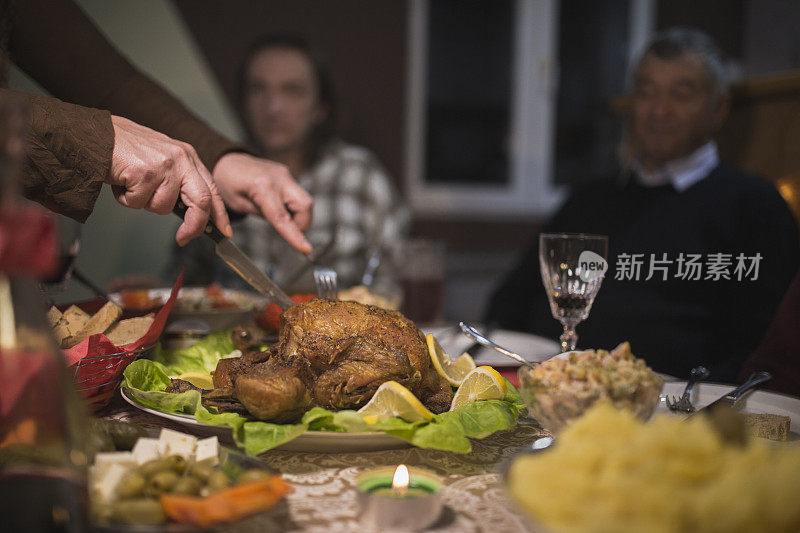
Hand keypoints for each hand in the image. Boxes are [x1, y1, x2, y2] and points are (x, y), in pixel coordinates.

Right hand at [107, 116, 232, 245]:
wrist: (95, 134)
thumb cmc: (126, 149)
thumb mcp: (162, 160)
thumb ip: (178, 181)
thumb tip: (190, 213)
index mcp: (188, 157)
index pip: (211, 189)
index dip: (219, 214)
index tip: (223, 232)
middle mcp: (181, 159)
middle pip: (201, 202)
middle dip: (194, 226)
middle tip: (183, 238)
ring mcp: (163, 165)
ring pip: (161, 207)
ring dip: (143, 203)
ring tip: (132, 184)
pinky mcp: (144, 173)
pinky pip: (137, 203)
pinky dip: (125, 199)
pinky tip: (121, 181)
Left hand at [212, 152, 312, 253]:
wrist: (227, 161)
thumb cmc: (228, 183)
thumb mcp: (239, 205)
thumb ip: (264, 215)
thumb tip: (284, 227)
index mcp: (262, 187)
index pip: (283, 217)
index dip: (295, 236)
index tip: (306, 249)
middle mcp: (279, 179)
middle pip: (305, 206)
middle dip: (302, 223)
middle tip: (287, 230)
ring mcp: (285, 175)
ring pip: (306, 201)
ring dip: (299, 215)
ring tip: (279, 217)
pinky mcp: (287, 175)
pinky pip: (299, 195)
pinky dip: (294, 206)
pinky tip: (279, 207)